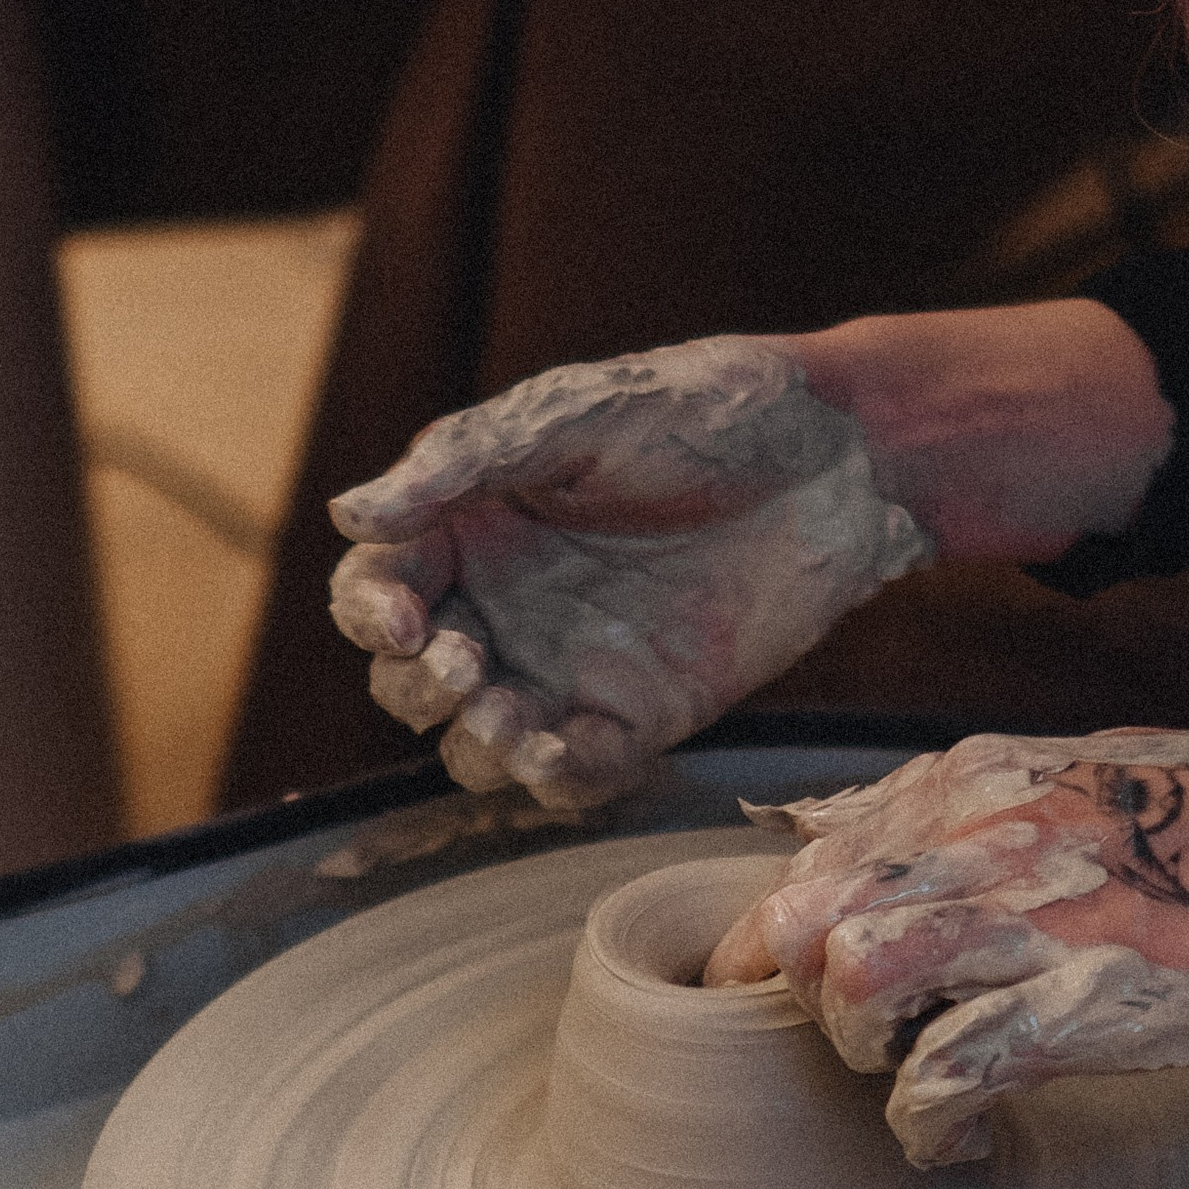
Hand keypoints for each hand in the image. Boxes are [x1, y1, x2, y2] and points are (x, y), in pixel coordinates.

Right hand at [327, 338, 934, 814]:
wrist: (838, 459)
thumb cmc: (707, 411)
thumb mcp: (576, 415)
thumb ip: (463, 463)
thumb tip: (349, 514)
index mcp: (472, 525)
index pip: (376, 588)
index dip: (369, 613)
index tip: (402, 618)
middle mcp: (507, 605)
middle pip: (409, 683)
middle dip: (417, 686)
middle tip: (464, 665)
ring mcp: (568, 666)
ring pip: (476, 746)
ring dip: (475, 746)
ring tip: (509, 718)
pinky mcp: (639, 715)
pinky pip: (572, 773)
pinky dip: (553, 777)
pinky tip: (559, 750)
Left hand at [706, 730, 1188, 1162]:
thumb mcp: (1080, 773)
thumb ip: (961, 804)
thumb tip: (836, 823)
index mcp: (974, 784)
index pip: (811, 859)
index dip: (781, 942)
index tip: (795, 996)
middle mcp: (977, 838)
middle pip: (800, 922)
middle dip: (802, 1001)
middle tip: (856, 1046)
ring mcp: (1021, 920)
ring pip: (850, 989)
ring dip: (863, 1055)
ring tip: (909, 1082)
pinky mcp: (1070, 1004)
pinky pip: (939, 1080)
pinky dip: (928, 1129)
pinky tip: (961, 1143)